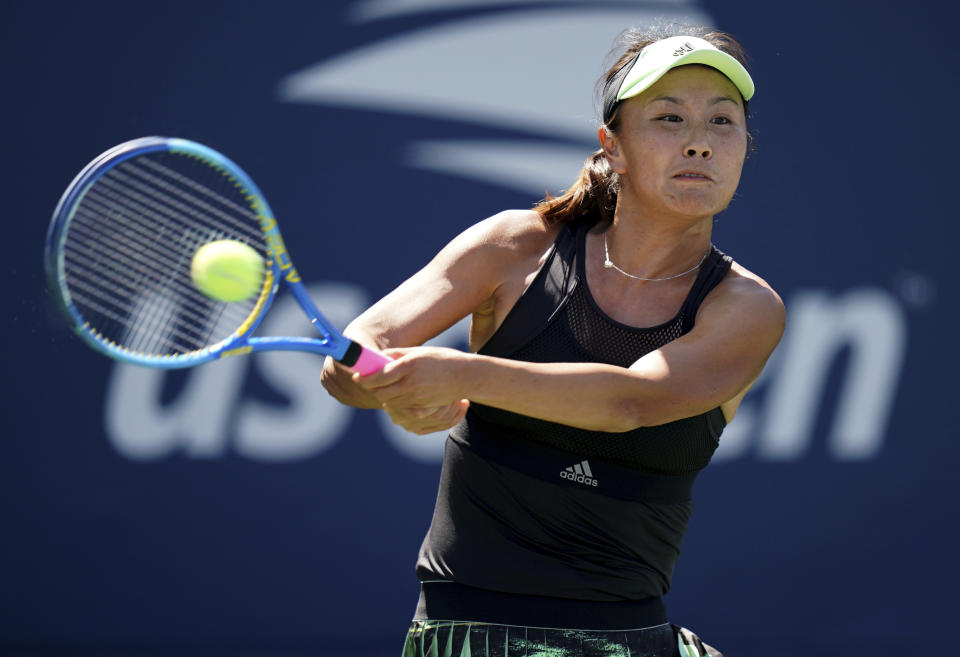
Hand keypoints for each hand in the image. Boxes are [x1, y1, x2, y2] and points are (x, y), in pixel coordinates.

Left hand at [352, 346, 471, 433]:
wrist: (465, 376)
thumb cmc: (442, 359)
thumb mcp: (419, 351)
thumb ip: (397, 354)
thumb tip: (378, 357)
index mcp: (409, 365)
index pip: (379, 376)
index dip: (364, 378)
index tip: (358, 376)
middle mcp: (411, 382)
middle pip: (380, 392)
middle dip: (370, 388)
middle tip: (365, 382)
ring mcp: (417, 397)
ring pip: (389, 401)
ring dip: (381, 395)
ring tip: (380, 387)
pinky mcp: (422, 406)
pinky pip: (401, 407)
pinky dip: (394, 402)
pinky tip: (395, 395)